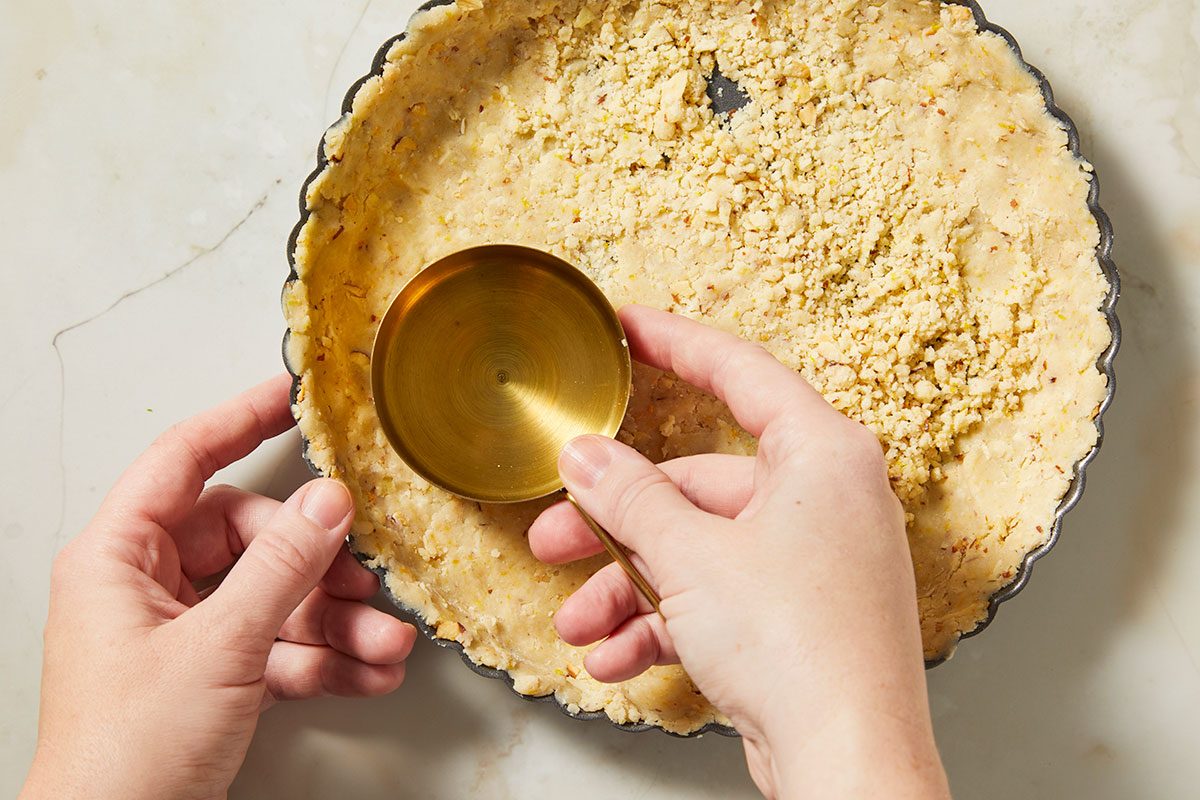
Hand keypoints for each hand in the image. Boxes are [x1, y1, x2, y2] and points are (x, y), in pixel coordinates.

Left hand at [21, 375, 415, 799]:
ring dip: (334, 623)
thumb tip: (328, 501)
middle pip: (249, 541)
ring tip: (386, 644)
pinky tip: (366, 674)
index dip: (241, 419)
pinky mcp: (209, 678)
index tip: (295, 395)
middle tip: (367, 577)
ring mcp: (181, 634)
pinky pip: (274, 649)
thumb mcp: (218, 648)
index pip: (185, 460)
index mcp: (119, 557)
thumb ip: (279, 568)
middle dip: (317, 566)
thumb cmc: (127, 753)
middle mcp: (148, 586)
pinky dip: (320, 661)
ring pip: (272, 600)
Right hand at [530, 307, 948, 798]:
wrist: (847, 765)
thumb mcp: (691, 557)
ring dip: (629, 588)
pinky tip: (613, 657)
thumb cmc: (799, 648)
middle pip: (698, 485)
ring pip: (699, 551)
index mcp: (822, 455)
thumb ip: (630, 496)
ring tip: (576, 622)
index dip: (674, 342)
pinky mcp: (800, 616)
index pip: (739, 372)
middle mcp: (826, 499)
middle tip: (554, 536)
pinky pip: (717, 600)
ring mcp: (815, 561)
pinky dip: (663, 624)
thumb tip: (586, 457)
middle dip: (617, 523)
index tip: (628, 326)